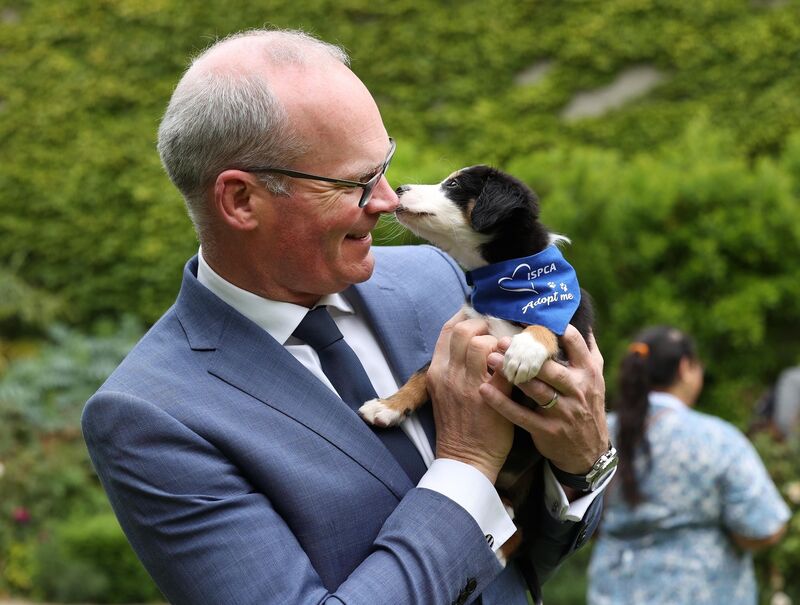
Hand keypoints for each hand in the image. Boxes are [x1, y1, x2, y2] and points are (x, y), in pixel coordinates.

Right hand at [427, 310, 514, 483]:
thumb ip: (454, 369)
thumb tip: (473, 344)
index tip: (479, 314)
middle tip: (499, 331)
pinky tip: (526, 359)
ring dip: (500, 342)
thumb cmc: (459, 427)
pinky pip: (505, 366)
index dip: (464, 317)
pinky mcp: (492, 396)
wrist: (465, 460)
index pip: (447, 331)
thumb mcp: (445, 394)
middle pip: (464, 331)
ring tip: (511, 348)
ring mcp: (469, 385)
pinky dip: (516, 359)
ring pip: (483, 343)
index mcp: (437, 372)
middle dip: (484, 325)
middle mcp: (449, 375)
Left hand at [479, 326, 607, 474]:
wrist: (588, 452)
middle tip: (501, 340)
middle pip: (549, 367)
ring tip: (489, 358)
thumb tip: (581, 320)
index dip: (551, 329)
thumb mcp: (595, 379)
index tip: (528, 319)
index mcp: (588, 373)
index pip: (574, 343)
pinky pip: (521, 415)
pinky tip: (485, 390)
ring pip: (534, 389)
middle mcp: (578, 390)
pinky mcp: (547, 430)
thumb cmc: (587, 407)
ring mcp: (563, 412)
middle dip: (525, 353)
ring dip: (510, 373)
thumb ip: (587, 351)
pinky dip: (501, 403)